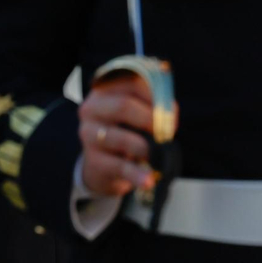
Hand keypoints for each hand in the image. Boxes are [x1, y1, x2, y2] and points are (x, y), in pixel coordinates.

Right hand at [78, 74, 175, 196]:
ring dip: (147, 148)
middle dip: (151, 119)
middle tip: (167, 132)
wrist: (103, 165)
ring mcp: (89, 135)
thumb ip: (153, 106)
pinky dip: (137, 175)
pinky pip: (120, 166)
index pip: (131, 82)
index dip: (155, 95)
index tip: (172, 110)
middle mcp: (91, 108)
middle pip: (123, 106)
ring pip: (122, 138)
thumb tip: (171, 111)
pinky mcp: (94, 161)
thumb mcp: (135, 114)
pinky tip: (148, 180)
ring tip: (158, 154)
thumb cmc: (125, 132)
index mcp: (104, 89)